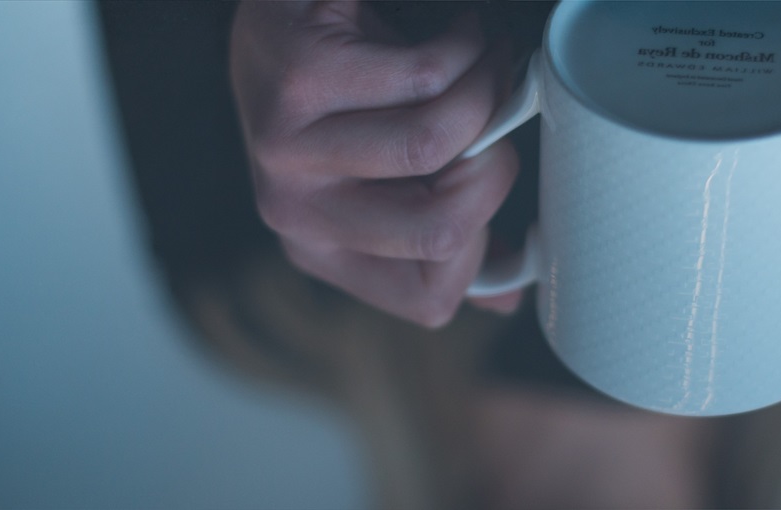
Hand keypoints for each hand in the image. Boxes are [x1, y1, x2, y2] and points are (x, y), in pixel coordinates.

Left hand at [230, 1, 521, 326]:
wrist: (277, 12)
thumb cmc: (338, 97)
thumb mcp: (375, 180)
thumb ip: (435, 236)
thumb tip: (503, 295)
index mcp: (317, 249)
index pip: (430, 297)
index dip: (486, 241)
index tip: (495, 182)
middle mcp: (293, 211)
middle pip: (443, 227)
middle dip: (497, 166)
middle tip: (498, 119)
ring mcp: (287, 146)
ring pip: (438, 141)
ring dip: (488, 91)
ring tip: (488, 62)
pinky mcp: (301, 76)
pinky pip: (427, 75)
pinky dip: (466, 47)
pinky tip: (462, 33)